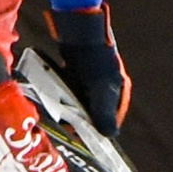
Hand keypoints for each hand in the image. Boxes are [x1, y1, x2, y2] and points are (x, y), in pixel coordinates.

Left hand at [47, 4, 131, 135]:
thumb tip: (110, 135)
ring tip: (57, 117)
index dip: (97, 131)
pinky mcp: (79, 73)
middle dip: (81, 121)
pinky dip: (64, 97)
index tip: (81, 139)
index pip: (110, 121)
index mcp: (119, 92)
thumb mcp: (102, 89)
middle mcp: (108, 87)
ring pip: (81, 102)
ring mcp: (92, 79)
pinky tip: (53, 100)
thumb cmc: (96, 60)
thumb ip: (104, 113)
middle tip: (66, 129)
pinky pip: (71, 91)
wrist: (81, 32)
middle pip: (94, 112)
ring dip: (70, 110)